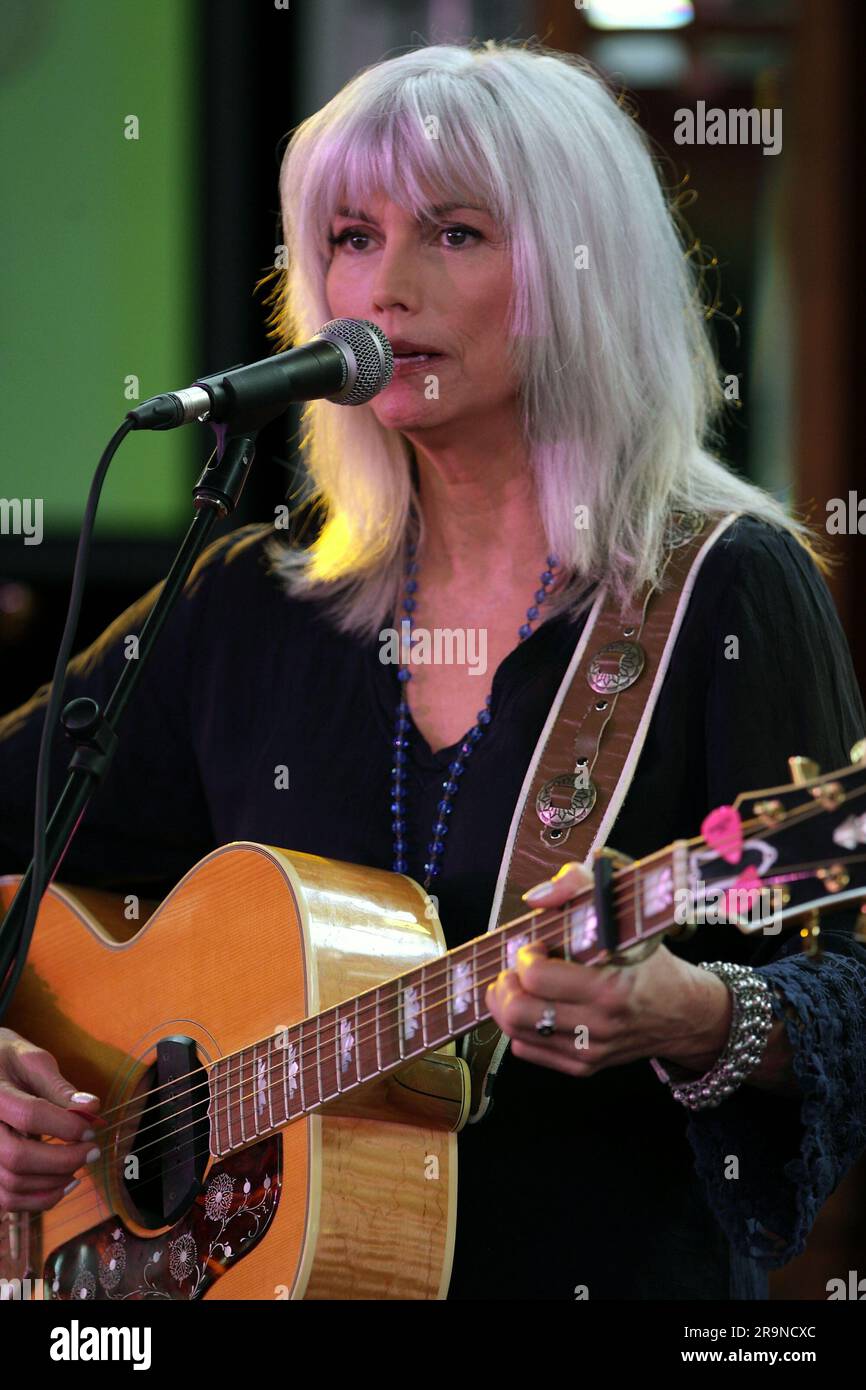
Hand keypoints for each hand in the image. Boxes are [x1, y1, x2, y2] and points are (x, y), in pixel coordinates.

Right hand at [0, 1028, 103, 1213]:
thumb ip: (59, 1087)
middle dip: (63, 1159)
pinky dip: (39, 1199)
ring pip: (12, 1185)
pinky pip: (7, 1200)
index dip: (65, 1126)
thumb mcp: (32, 1060)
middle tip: (93, 1151)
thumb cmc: (7, 1060)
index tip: (92, 1129)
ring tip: (81, 1165)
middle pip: (17, 1158)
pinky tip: (65, 1184)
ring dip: (54, 1182)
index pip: (29, 1115)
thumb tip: (92, 1108)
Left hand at [484, 861, 731, 1077]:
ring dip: (505, 1003)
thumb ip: (578, 886)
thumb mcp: (625, 913)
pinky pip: (527, 1049)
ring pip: (515, 1032)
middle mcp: (599, 1024)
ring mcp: (590, 1050)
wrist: (684, 1012)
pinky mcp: (584, 1065)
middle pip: (517, 1012)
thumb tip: (535, 897)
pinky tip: (535, 1006)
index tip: (537, 945)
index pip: (536, 977)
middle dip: (506, 983)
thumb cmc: (650, 960)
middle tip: (516, 967)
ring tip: (518, 984)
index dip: (525, 955)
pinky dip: (520, 1026)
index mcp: (610, 986)